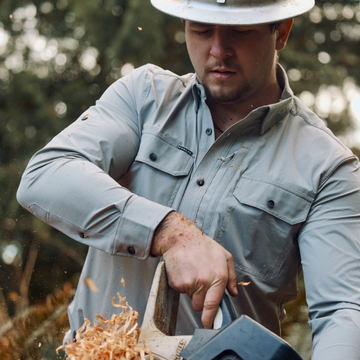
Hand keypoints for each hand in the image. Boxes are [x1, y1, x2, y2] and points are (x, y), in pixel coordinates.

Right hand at [151, 212, 237, 328]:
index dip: (211, 319)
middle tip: (200, 283)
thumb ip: (232, 276)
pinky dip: (182, 284)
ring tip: (193, 273)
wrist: (180, 238)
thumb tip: (233, 293)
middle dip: (201, 300)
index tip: (209, 325)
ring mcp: (189, 283)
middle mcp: (204, 281)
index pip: (214, 304)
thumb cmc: (202, 245)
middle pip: (200, 306)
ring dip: (192, 292)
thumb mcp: (224, 256)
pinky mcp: (177, 283)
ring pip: (190, 299)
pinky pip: (181, 292)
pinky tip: (185, 271)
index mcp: (218, 276)